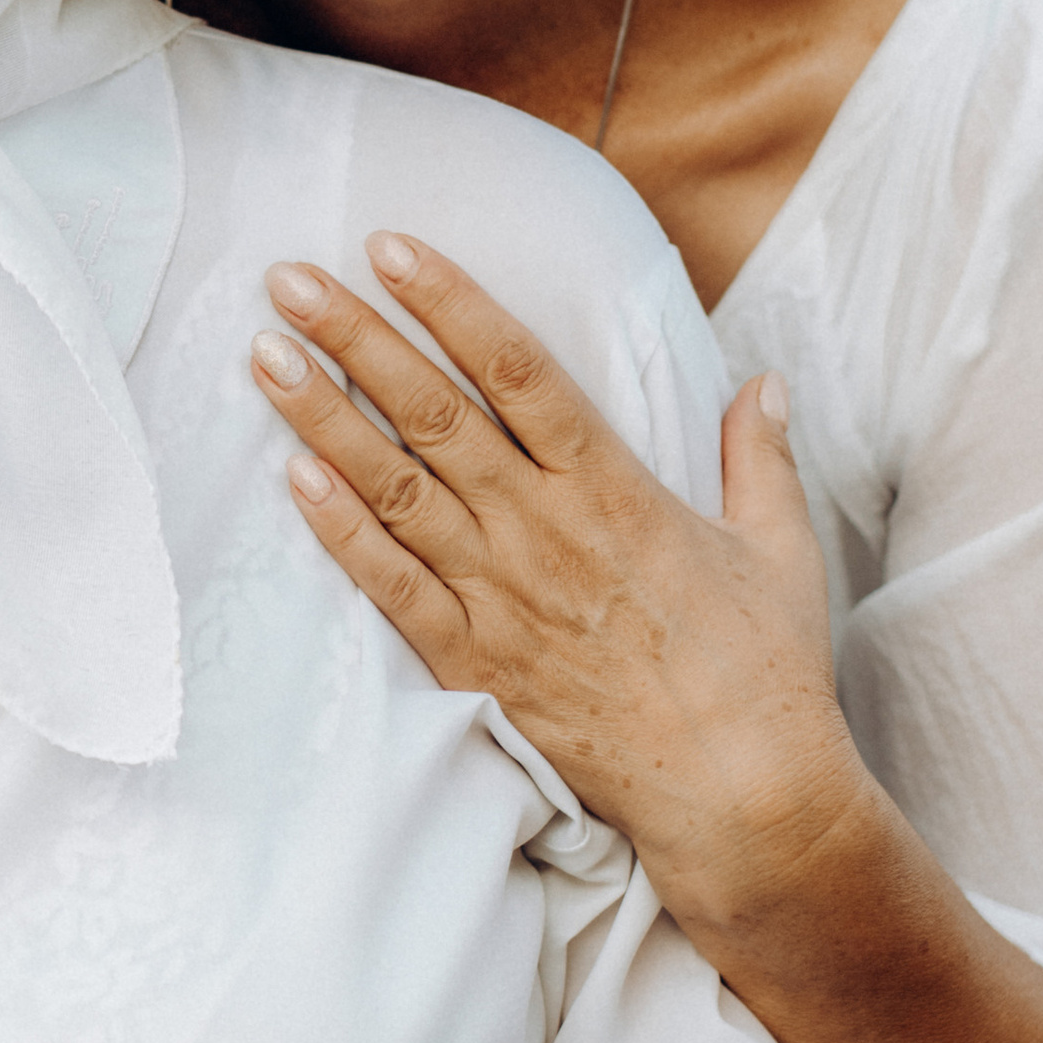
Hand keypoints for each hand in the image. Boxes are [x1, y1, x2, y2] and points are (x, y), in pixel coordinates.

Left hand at [249, 231, 858, 930]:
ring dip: (321, 419)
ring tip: (263, 356)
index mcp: (614, 488)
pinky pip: (390, 589)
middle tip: (286, 277)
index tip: (389, 246)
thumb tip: (764, 383)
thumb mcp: (780, 550)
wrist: (741, 796)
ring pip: (395, 489)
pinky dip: (339, 533)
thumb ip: (761, 457)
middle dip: (354, 337)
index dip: (448, 300)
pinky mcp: (474, 664)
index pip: (516, 367)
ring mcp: (501, 597)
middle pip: (432, 412)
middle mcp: (544, 530)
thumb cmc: (766, 673)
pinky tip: (291, 478)